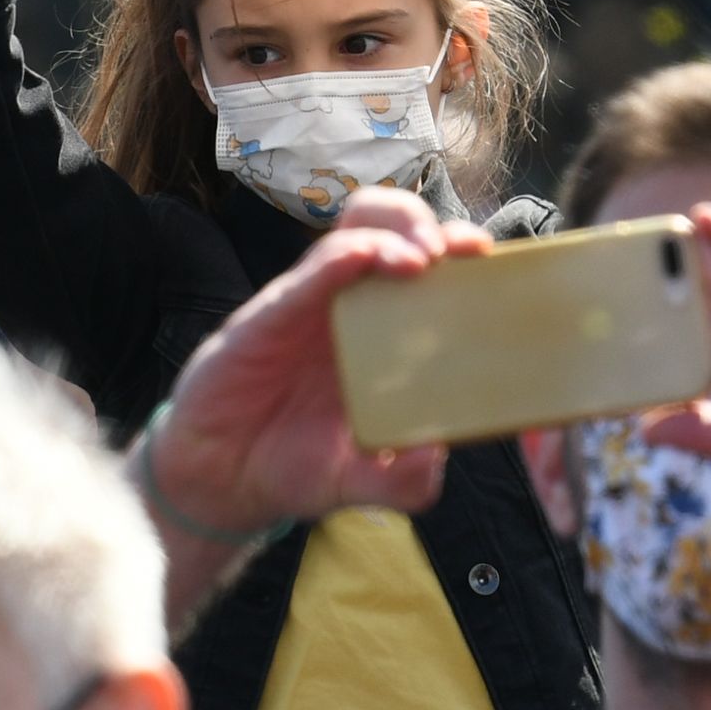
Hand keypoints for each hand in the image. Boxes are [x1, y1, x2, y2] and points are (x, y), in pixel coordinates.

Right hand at [138, 191, 491, 541]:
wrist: (222, 485)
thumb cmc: (295, 466)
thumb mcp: (362, 481)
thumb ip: (406, 480)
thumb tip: (439, 455)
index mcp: (382, 333)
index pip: (424, 267)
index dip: (457, 253)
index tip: (488, 258)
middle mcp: (348, 308)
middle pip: (390, 230)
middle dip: (427, 225)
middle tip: (458, 250)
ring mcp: (307, 307)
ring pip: (351, 234)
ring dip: (393, 232)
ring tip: (421, 259)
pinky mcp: (266, 317)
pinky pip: (306, 276)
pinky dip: (339, 258)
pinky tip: (363, 258)